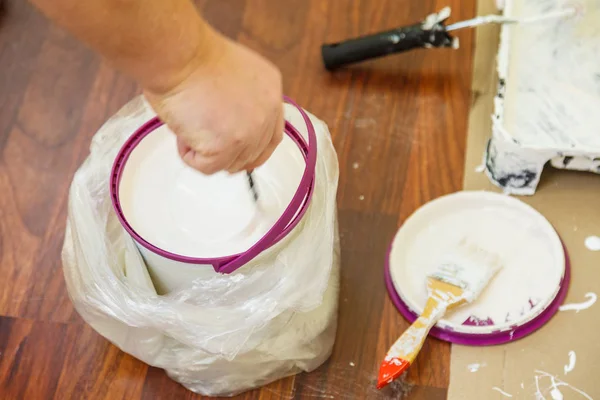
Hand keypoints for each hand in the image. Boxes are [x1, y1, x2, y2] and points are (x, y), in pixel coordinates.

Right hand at [144, 32, 283, 174]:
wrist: (179, 57)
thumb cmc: (192, 58)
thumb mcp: (235, 75)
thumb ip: (242, 101)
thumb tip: (229, 124)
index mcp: (270, 92)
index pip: (272, 135)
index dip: (254, 149)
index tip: (238, 153)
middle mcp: (267, 113)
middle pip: (253, 154)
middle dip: (227, 154)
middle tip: (205, 142)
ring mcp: (249, 132)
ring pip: (229, 163)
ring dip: (206, 151)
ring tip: (190, 123)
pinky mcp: (226, 147)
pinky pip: (206, 167)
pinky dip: (189, 154)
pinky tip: (184, 131)